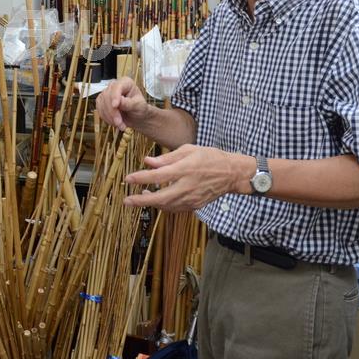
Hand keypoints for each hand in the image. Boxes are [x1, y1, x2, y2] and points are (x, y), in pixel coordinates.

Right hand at [96, 76, 150, 130]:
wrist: (136, 117)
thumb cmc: (140, 109)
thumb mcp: (139, 106)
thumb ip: (129, 103)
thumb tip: (119, 102)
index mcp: (126, 82)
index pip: (117, 87)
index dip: (115, 96)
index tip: (116, 106)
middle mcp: (114, 86)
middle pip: (107, 96)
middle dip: (113, 112)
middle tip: (119, 123)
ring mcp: (106, 93)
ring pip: (102, 104)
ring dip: (110, 117)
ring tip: (120, 125)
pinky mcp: (101, 102)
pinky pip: (99, 110)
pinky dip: (106, 118)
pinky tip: (114, 123)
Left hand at [123, 144, 252, 211]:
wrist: (232, 173)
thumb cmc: (210, 157)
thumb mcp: (188, 150)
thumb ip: (167, 157)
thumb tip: (147, 161)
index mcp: (185, 169)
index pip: (158, 176)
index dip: (141, 178)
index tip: (128, 179)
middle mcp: (188, 186)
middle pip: (160, 197)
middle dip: (141, 201)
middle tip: (126, 201)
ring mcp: (192, 198)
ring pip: (167, 206)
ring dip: (151, 204)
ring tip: (139, 198)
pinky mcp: (196, 205)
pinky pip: (176, 208)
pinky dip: (164, 206)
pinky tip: (156, 200)